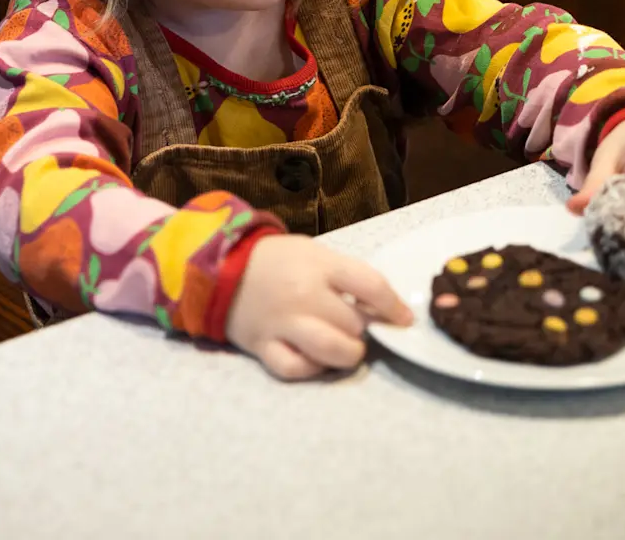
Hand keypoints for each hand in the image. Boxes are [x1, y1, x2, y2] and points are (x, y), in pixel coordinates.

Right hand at [225, 234, 413, 380]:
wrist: (220, 266)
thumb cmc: (277, 259)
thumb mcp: (315, 254)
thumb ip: (346, 277)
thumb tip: (381, 307)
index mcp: (321, 265)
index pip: (371, 286)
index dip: (394, 307)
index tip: (404, 319)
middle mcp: (304, 294)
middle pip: (354, 323)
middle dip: (365, 329)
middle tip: (362, 328)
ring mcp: (282, 322)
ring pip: (330, 349)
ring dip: (348, 353)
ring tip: (348, 348)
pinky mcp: (263, 346)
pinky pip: (294, 368)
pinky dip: (311, 369)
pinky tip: (316, 360)